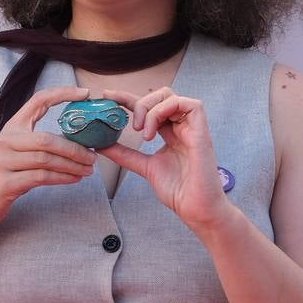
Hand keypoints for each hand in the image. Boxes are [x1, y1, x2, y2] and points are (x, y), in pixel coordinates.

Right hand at [0, 86, 95, 229]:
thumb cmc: (3, 177)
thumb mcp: (16, 152)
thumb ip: (38, 142)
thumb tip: (77, 139)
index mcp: (10, 128)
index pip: (38, 100)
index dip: (62, 94)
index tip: (85, 94)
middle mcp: (4, 141)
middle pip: (47, 139)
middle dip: (75, 148)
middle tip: (94, 156)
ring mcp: (2, 162)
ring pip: (46, 159)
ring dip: (72, 165)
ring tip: (88, 170)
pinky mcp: (5, 183)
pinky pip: (41, 177)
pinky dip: (62, 178)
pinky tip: (74, 179)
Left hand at [96, 87, 235, 231]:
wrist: (194, 208)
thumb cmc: (177, 191)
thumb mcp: (144, 167)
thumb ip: (125, 154)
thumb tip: (100, 145)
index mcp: (170, 133)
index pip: (149, 107)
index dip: (128, 98)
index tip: (108, 97)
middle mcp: (181, 126)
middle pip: (161, 95)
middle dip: (139, 102)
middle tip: (130, 125)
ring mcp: (192, 127)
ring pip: (171, 96)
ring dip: (150, 109)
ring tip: (142, 132)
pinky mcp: (201, 130)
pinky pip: (188, 104)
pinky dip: (164, 110)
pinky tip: (154, 130)